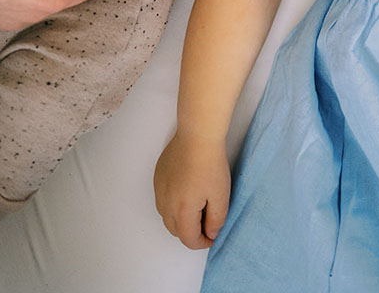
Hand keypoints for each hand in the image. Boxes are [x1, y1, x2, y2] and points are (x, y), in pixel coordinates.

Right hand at [154, 132, 230, 249]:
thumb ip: (216, 220)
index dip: (202, 242)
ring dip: (180, 219)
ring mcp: (159, 190)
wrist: (197, 135)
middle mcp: (165, 204)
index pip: (188, 239)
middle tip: (206, 222)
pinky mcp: (157, 177)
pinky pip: (162, 199)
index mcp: (181, 211)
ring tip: (197, 207)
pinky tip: (186, 191)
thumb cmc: (211, 164)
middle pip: (175, 230)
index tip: (212, 236)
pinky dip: (173, 204)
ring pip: (167, 216)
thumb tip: (210, 233)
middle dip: (190, 232)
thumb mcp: (221, 196)